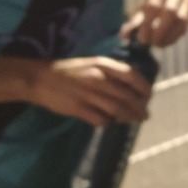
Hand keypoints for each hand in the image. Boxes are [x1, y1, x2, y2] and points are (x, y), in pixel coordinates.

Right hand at [27, 56, 151, 125]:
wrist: (39, 78)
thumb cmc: (69, 71)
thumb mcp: (92, 64)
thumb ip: (111, 73)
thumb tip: (132, 86)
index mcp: (103, 65)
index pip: (132, 76)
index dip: (144, 88)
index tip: (148, 96)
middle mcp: (98, 78)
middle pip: (127, 97)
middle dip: (140, 108)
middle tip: (145, 115)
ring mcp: (88, 94)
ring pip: (117, 110)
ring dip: (129, 117)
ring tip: (135, 120)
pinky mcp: (78, 109)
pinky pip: (101, 120)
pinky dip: (109, 123)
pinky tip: (111, 122)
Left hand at [123, 0, 187, 47]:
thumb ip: (137, 18)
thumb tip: (124, 36)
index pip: (153, 6)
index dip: (147, 24)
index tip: (141, 38)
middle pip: (170, 11)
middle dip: (159, 30)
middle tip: (150, 42)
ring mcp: (187, 2)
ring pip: (181, 20)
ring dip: (168, 36)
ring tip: (158, 44)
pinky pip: (185, 27)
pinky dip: (175, 37)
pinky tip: (166, 42)